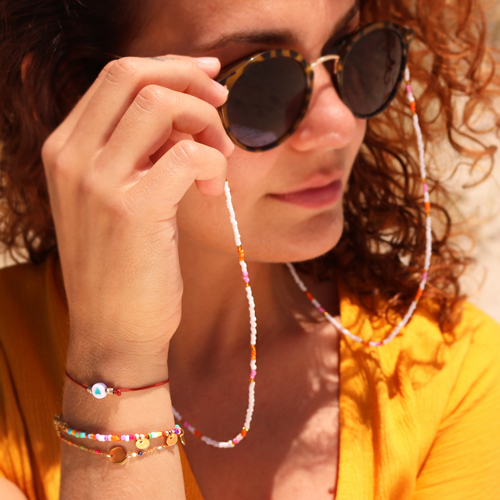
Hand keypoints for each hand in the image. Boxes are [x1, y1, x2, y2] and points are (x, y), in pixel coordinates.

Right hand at [41, 55, 232, 364]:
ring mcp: (97, 182)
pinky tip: (215, 192)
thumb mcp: (114, 199)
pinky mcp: (133, 210)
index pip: (116, 77)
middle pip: (132, 75)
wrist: (113, 330)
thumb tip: (182, 115)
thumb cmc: (123, 266)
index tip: (206, 79)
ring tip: (220, 157)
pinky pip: (189, 155)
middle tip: (221, 104)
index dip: (169, 68)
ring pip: (161, 105)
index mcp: (65, 149)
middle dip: (189, 78)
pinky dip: (214, 163)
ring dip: (205, 122)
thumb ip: (136, 152)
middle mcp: (72, 157)